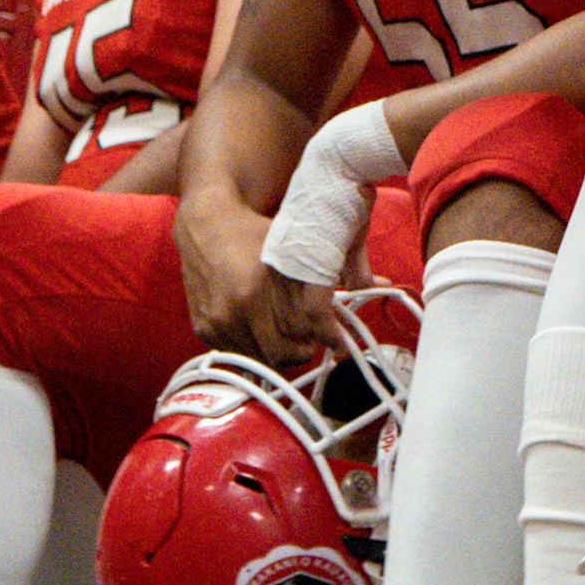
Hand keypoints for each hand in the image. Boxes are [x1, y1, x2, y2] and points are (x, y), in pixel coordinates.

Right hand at [179, 189, 334, 364]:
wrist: (204, 225)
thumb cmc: (253, 233)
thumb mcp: (293, 250)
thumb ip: (332, 274)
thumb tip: (381, 285)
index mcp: (255, 292)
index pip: (297, 336)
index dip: (317, 339)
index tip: (328, 337)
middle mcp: (233, 311)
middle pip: (278, 355)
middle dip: (299, 352)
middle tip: (309, 343)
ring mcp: (216, 322)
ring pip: (257, 359)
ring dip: (276, 354)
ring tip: (287, 338)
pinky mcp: (203, 328)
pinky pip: (236, 353)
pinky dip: (253, 349)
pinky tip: (263, 333)